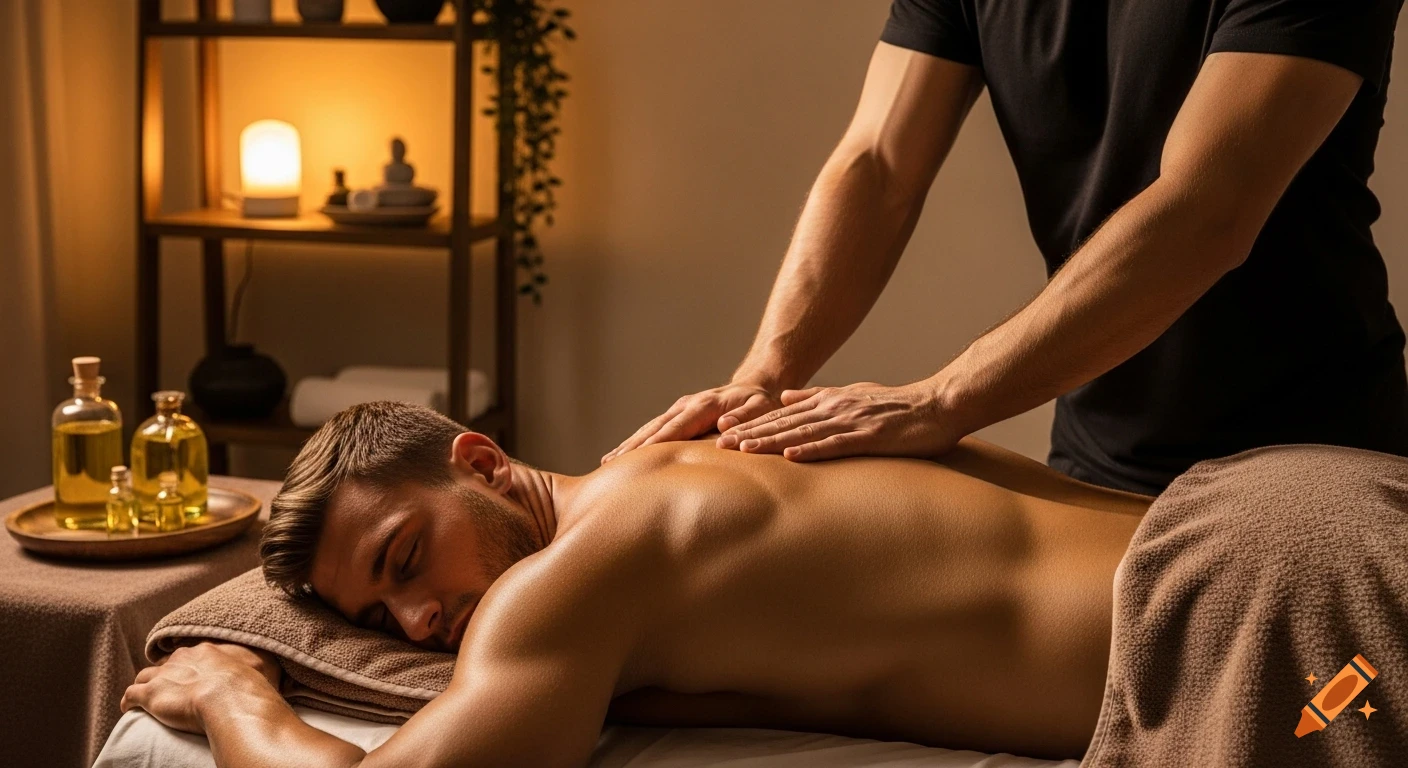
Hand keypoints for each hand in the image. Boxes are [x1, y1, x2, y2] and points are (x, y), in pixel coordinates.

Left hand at [120, 642, 282, 734]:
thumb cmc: (250, 685)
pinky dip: (128, 701)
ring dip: (145, 684)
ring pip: (145, 675)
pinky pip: (131, 694)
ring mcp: (164, 676)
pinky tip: (129, 708)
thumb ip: (264, 661)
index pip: (192, 654)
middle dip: (167, 673)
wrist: (229, 698)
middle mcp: (182, 659)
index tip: (193, 673)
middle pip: (167, 663)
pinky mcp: (150, 694)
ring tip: (148, 696)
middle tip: (172, 685)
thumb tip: (277, 659)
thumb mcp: (265, 664)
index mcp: (206, 651)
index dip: (190, 665)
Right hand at [602, 382, 783, 462]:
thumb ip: (746, 418)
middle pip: (655, 428)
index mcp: (703, 405)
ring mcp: (678, 411)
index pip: (677, 427)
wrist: (753, 386)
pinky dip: (635, 443)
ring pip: (649, 429)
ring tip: (607, 463)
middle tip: (611, 465)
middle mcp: (685, 406)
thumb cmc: (759, 402)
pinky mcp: (676, 417)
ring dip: (628, 445)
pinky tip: (619, 456)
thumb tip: (724, 425)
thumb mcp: (761, 408)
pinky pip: (653, 431)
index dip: (657, 442)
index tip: (639, 456)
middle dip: (633, 446)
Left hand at [715, 380, 963, 461]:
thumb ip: (818, 397)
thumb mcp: (852, 395)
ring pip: (803, 433)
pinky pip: (836, 445)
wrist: (939, 405)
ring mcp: (851, 422)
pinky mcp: (870, 438)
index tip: (724, 433)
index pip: (783, 415)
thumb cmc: (898, 406)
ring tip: (744, 451)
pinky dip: (812, 450)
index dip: (752, 424)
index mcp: (829, 401)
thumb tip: (786, 397)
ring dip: (772, 442)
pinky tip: (791, 457)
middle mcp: (835, 408)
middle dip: (751, 434)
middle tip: (719, 445)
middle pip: (784, 423)